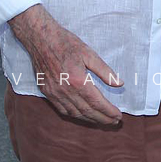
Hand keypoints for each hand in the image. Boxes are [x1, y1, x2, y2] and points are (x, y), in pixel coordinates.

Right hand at [9, 5, 123, 124]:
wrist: (41, 39)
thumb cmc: (66, 43)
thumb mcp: (89, 54)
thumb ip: (105, 71)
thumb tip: (120, 84)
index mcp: (78, 81)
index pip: (97, 103)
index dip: (109, 112)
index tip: (118, 116)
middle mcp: (65, 91)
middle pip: (87, 111)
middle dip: (102, 119)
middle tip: (114, 122)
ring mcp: (54, 93)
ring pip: (74, 113)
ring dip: (89, 120)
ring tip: (102, 121)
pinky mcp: (47, 92)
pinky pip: (62, 110)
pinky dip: (74, 115)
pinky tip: (82, 116)